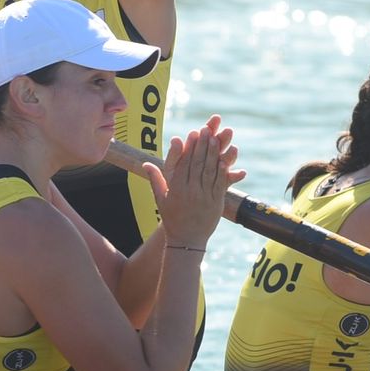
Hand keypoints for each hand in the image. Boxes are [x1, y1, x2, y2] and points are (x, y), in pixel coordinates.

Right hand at [145, 116, 244, 247]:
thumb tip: (145, 163)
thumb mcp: (160, 199)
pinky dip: (222, 170)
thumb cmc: (172, 218)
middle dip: (202, 145)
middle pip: (197, 164)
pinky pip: (219, 183)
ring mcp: (204, 197)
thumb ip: (155, 179)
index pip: (184, 163)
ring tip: (216, 138)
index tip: (193, 133)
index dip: (189, 147)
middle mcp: (190, 191)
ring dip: (213, 153)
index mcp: (176, 189)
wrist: (187, 240)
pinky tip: (224, 159)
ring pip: (209, 171)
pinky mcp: (216, 202)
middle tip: (206, 130)